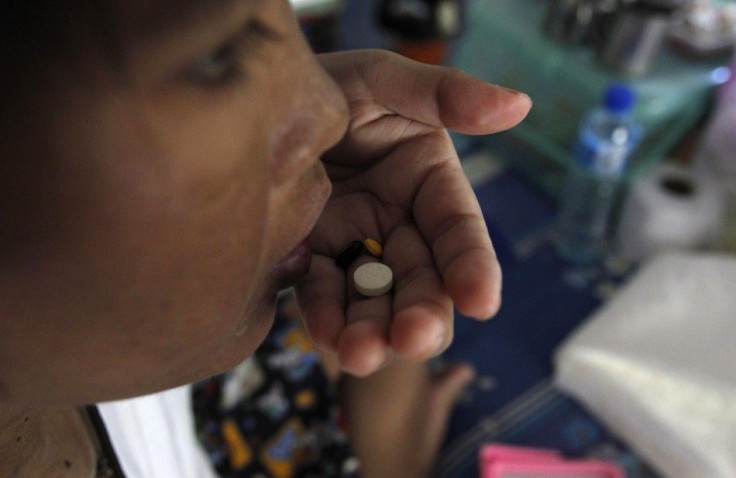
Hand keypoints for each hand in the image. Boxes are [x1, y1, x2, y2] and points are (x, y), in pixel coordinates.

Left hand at [295, 50, 530, 375]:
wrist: (256, 97)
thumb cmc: (331, 81)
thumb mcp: (385, 79)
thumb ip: (445, 95)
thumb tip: (519, 104)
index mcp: (427, 181)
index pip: (457, 231)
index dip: (473, 266)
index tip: (481, 301)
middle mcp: (396, 221)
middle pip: (420, 279)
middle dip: (420, 314)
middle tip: (412, 340)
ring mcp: (353, 244)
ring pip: (373, 299)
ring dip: (372, 331)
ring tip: (361, 354)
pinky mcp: (311, 258)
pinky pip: (321, 294)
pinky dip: (325, 317)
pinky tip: (327, 337)